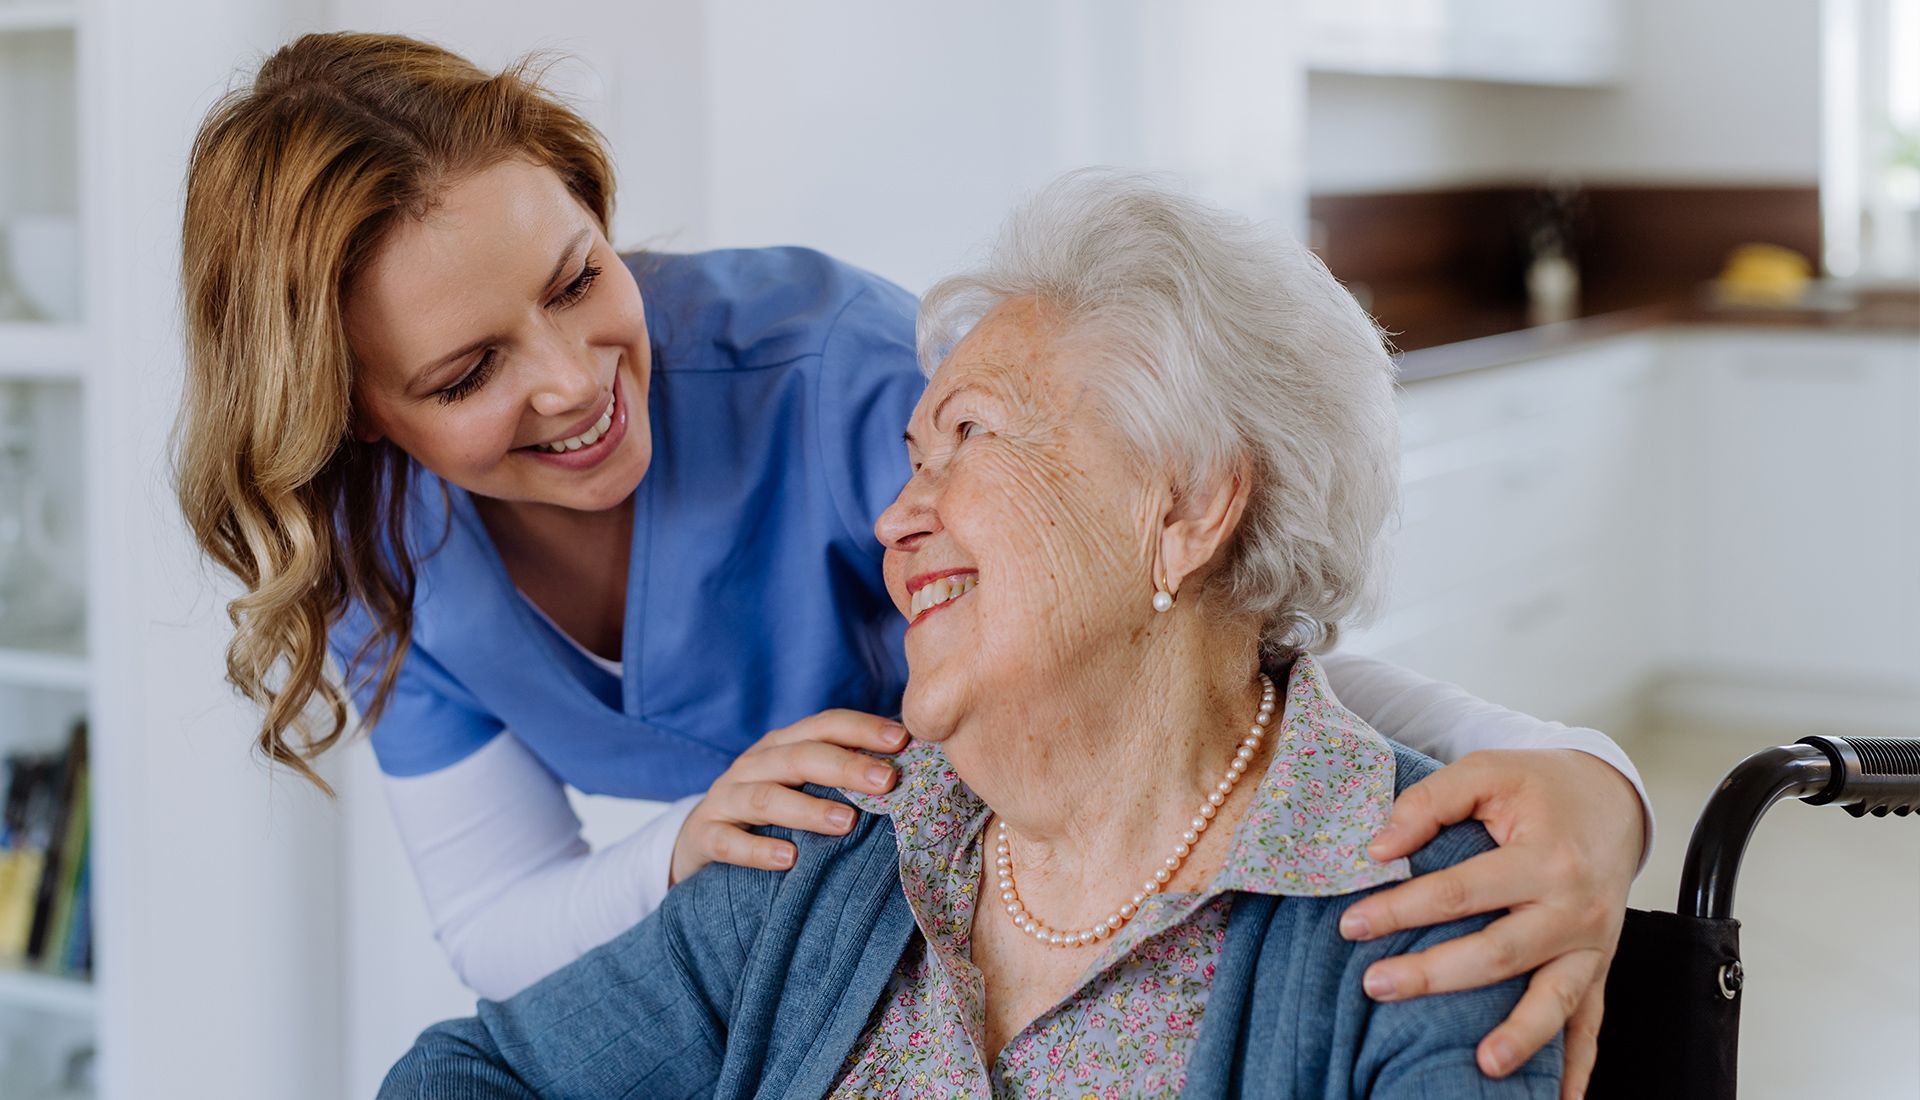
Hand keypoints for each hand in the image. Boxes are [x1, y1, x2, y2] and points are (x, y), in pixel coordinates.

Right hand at [669, 709, 906, 883]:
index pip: (824, 725)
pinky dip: (758, 850)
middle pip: (800, 757)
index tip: (902, 741)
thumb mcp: (798, 785)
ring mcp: (726, 798)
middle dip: (845, 766)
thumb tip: (908, 771)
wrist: (697, 840)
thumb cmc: (768, 812)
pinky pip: (729, 842)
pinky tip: (789, 859)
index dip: (862, 728)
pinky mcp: (705, 835)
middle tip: (886, 782)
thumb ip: (840, 776)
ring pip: (767, 797)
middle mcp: (754, 764)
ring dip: (808, 809)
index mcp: (782, 746)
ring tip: (846, 824)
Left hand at [1338, 748, 1643, 1099]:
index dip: (1402, 908)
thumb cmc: (1540, 786)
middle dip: (1434, 974)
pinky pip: (1591, 1024)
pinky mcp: (1599, 968)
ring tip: (1480, 1064)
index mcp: (1546, 858)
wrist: (1612, 799)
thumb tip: (1380, 847)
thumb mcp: (1487, 771)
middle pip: (1499, 952)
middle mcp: (1575, 908)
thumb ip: (1430, 801)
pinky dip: (1578, 1066)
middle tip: (1375, 984)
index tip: (1352, 923)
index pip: (1462, 892)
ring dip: (1519, 1037)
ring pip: (1554, 999)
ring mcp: (1592, 946)